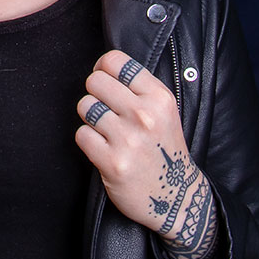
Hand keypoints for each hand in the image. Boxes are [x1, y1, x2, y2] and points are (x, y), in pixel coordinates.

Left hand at [75, 50, 216, 258]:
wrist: (176, 198)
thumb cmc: (164, 149)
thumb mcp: (164, 111)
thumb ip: (140, 88)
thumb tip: (104, 67)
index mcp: (159, 97)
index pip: (115, 61)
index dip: (102, 68)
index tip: (105, 81)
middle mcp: (144, 115)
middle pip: (95, 80)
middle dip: (95, 93)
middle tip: (105, 110)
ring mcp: (128, 139)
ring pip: (85, 106)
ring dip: (90, 118)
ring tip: (105, 130)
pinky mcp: (112, 161)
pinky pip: (82, 134)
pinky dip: (88, 141)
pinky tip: (103, 148)